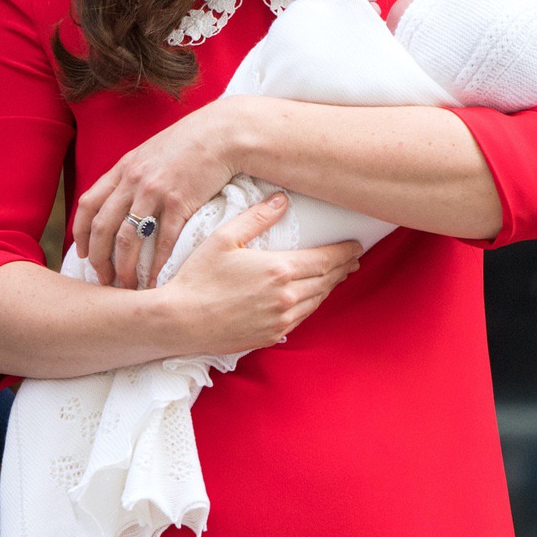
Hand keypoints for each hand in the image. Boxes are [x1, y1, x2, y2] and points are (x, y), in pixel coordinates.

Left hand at [73, 98, 240, 289]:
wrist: (223, 133)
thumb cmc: (191, 143)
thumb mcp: (152, 153)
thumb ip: (135, 174)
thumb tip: (126, 198)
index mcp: (123, 168)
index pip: (88, 205)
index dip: (81, 233)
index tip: (84, 253)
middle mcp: (133, 180)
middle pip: (102, 227)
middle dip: (98, 259)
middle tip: (104, 279)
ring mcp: (154, 192)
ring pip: (127, 238)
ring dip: (124, 267)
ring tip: (127, 286)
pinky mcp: (179, 202)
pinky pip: (162, 240)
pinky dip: (157, 263)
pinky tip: (156, 277)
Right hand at [164, 193, 361, 353]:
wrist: (179, 321)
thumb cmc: (198, 277)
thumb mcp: (224, 238)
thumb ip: (256, 218)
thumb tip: (282, 200)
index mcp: (280, 269)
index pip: (326, 259)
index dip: (345, 252)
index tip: (356, 246)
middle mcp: (287, 297)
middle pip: (326, 280)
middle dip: (342, 268)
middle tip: (353, 259)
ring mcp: (281, 319)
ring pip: (317, 301)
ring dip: (329, 287)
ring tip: (336, 276)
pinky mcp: (271, 336)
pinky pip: (301, 318)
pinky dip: (312, 305)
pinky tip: (310, 298)